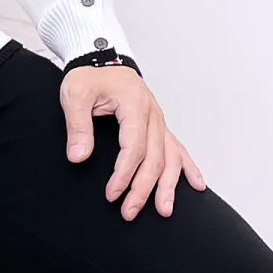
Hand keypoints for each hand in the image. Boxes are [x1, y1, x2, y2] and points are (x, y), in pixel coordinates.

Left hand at [61, 66, 205, 219]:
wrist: (100, 60)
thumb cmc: (88, 77)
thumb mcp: (75, 94)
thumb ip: (77, 126)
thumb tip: (78, 156)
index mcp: (134, 104)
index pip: (134, 147)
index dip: (124, 173)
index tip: (112, 193)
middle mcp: (152, 114)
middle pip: (154, 158)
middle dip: (143, 188)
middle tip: (129, 211)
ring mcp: (158, 120)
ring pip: (170, 157)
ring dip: (168, 185)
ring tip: (164, 210)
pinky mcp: (158, 125)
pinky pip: (178, 148)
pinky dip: (187, 167)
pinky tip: (198, 185)